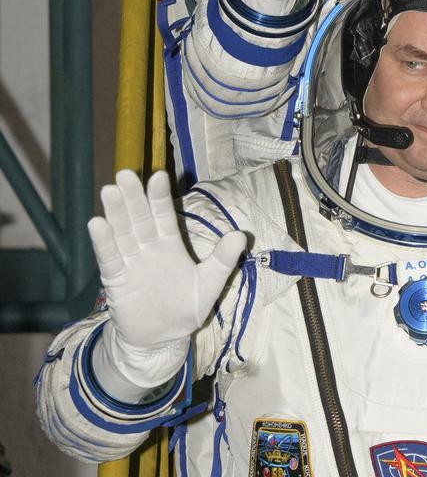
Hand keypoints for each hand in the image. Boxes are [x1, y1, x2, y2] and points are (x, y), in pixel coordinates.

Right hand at [87, 170, 244, 389]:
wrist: (163, 340)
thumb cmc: (186, 308)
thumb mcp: (209, 285)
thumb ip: (222, 261)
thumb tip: (241, 236)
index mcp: (170, 244)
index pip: (164, 214)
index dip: (160, 196)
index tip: (158, 175)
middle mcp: (148, 247)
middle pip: (140, 217)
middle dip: (133, 197)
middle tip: (125, 174)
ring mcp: (131, 262)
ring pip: (122, 232)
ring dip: (116, 213)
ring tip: (109, 191)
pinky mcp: (117, 280)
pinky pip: (110, 258)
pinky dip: (103, 243)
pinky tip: (97, 224)